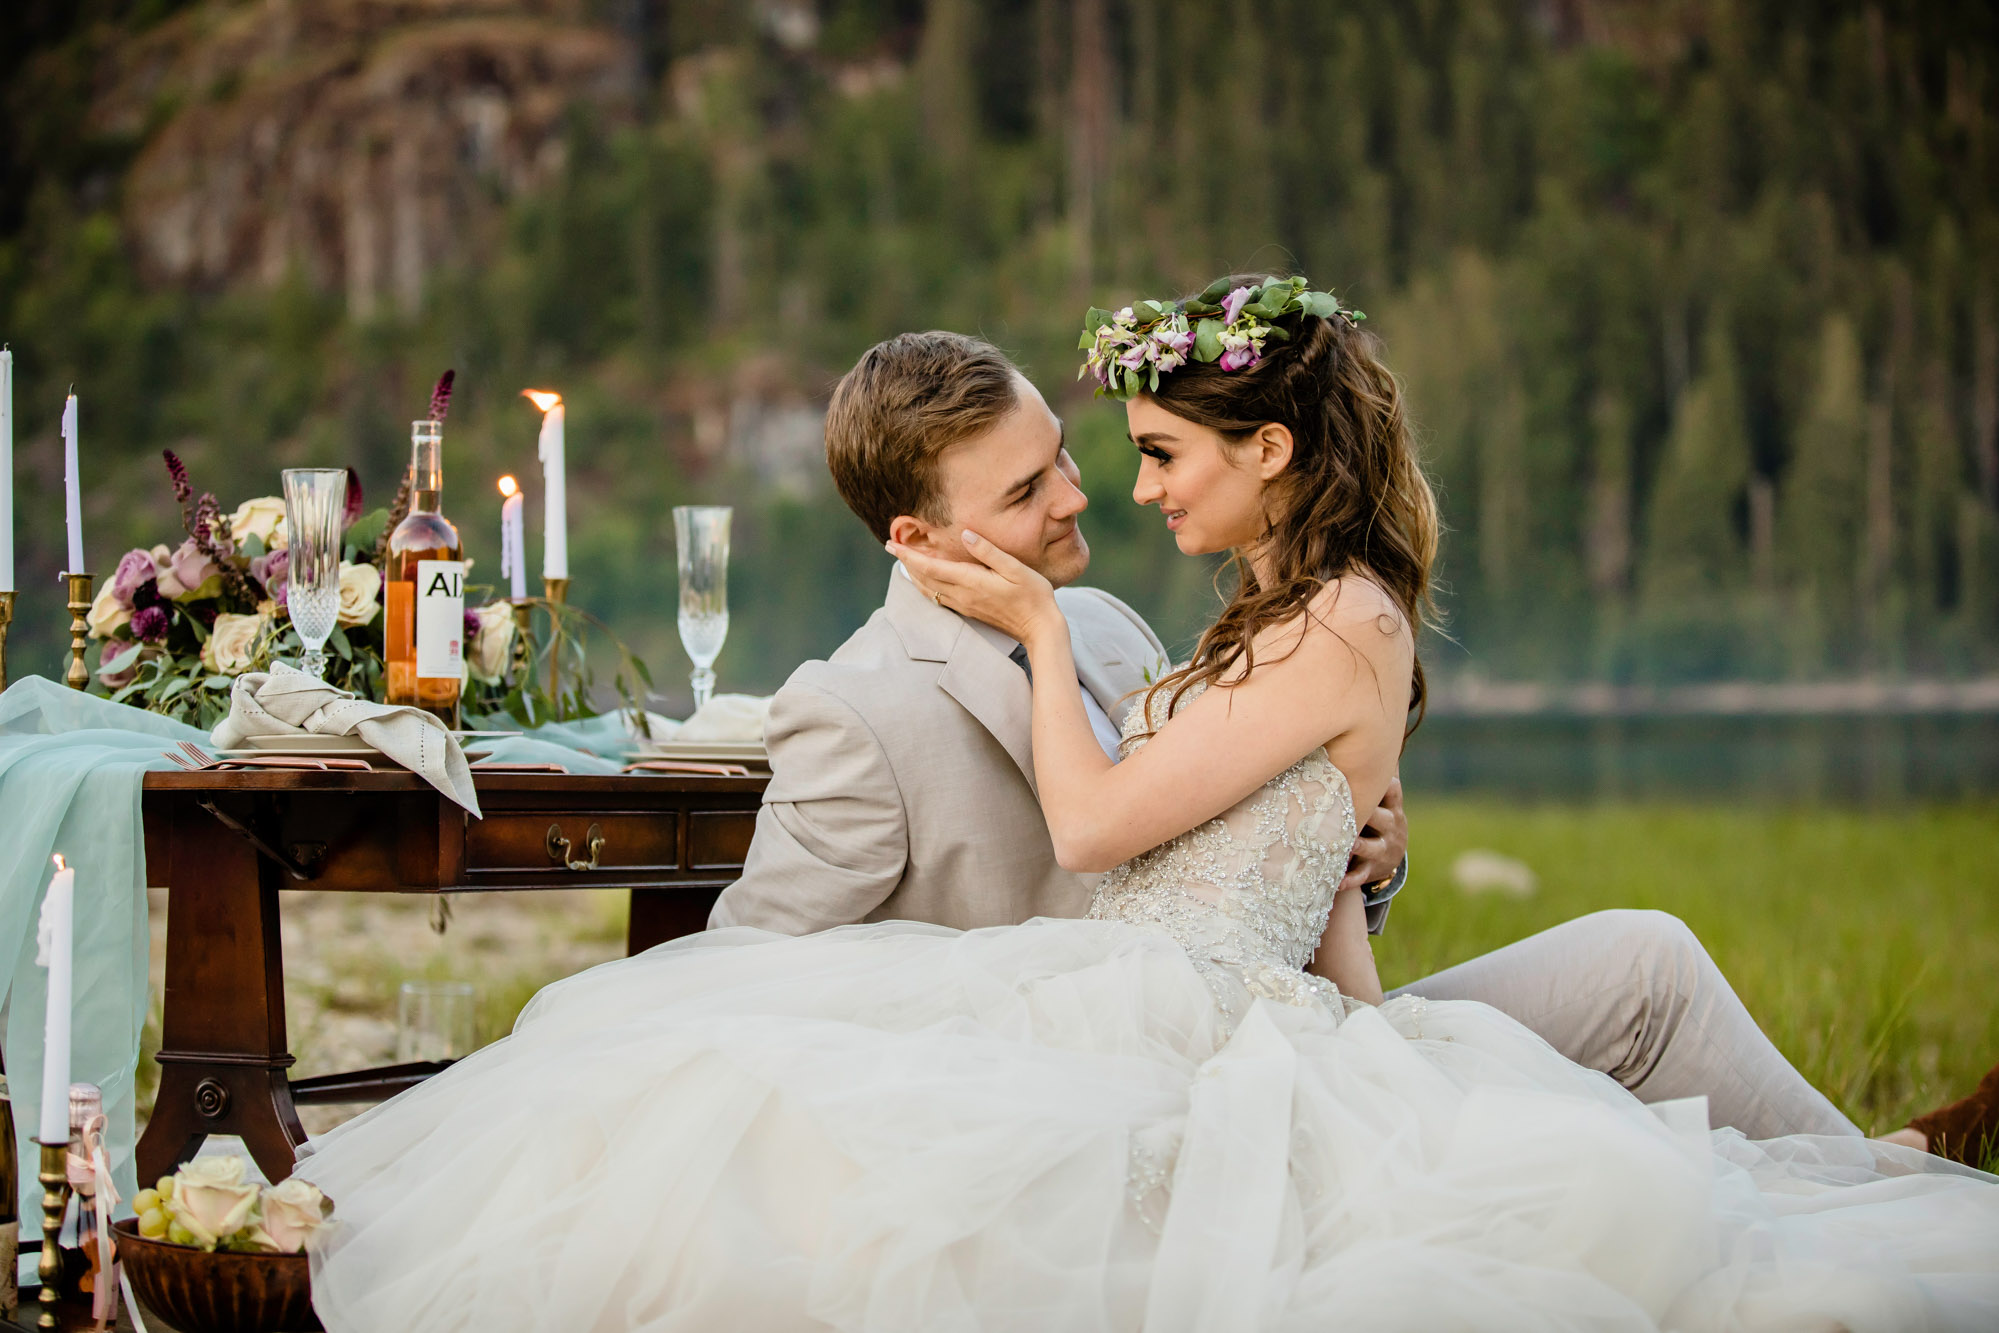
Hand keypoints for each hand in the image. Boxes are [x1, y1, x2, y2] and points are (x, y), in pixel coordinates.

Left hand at [886, 531, 1062, 646]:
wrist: (1039, 629)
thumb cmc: (1033, 595)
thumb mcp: (1015, 568)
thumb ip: (988, 551)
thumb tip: (966, 534)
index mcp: (971, 582)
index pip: (930, 567)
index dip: (909, 555)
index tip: (892, 544)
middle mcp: (963, 596)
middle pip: (924, 579)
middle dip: (906, 562)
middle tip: (891, 546)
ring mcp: (965, 606)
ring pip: (929, 590)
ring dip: (914, 575)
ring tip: (904, 560)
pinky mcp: (970, 611)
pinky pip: (939, 597)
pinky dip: (926, 586)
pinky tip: (926, 580)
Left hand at [1340, 776, 1406, 892]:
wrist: (1392, 856)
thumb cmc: (1378, 815)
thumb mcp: (1383, 795)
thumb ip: (1374, 770)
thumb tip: (1366, 729)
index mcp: (1392, 805)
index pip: (1393, 790)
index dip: (1384, 780)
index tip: (1370, 770)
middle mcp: (1392, 826)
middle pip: (1382, 818)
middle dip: (1367, 813)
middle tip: (1349, 807)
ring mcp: (1384, 849)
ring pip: (1370, 847)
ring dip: (1356, 845)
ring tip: (1343, 844)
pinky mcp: (1374, 870)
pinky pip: (1361, 875)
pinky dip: (1347, 878)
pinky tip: (1333, 881)